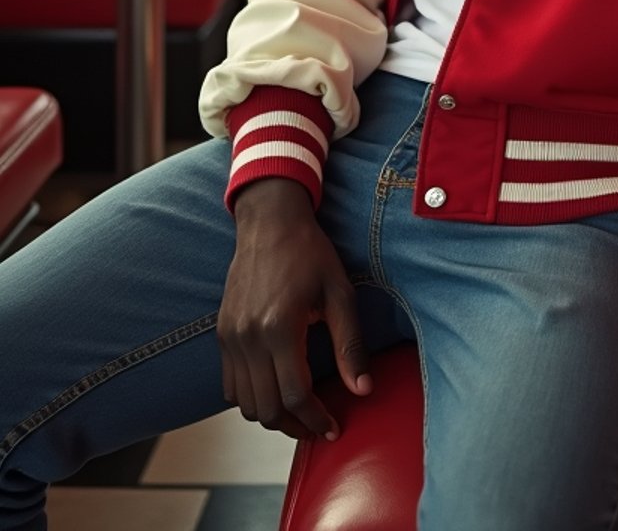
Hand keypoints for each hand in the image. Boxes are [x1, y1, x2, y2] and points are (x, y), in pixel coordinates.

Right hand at [218, 178, 371, 441]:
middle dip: (295, 426)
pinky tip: (274, 391)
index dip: (316, 419)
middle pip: (267, 408)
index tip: (333, 428)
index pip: (295, 395)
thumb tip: (363, 389)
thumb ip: (349, 345)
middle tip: (318, 426)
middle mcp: (249, 337)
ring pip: (245, 403)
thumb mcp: (340, 293)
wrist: (270, 222)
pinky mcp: (222, 333)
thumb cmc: (310, 253)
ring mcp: (231, 337)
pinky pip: (229, 386)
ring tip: (299, 413)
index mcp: (280, 327)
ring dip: (272, 416)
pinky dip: (251, 398)